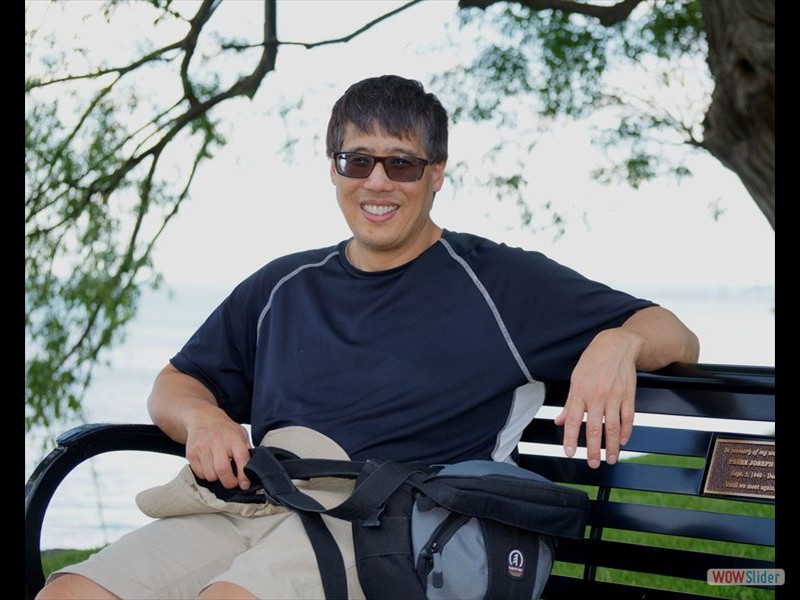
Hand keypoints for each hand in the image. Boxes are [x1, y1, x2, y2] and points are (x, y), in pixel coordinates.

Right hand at [184, 411, 252, 488]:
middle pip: (222, 470)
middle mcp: (217, 442)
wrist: (202, 418)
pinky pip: (199, 474)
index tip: (245, 484)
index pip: (241, 458)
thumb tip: (253, 470)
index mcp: (234, 437)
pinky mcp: (191, 453)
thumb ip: (247, 450)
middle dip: (229, 482)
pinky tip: (209, 466)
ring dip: (216, 478)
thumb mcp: (240, 433)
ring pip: (210, 475)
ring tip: (219, 470)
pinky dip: (206, 475)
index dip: (243, 475)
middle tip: (232, 482)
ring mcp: (202, 447)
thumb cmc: (225, 429)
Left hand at [554, 328, 638, 467]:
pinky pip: (628, 418)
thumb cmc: (593, 362)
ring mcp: (614, 397)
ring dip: (612, 447)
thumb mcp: (576, 379)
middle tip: (593, 464)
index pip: (573, 421)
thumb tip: (560, 421)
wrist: (617, 346)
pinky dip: (626, 432)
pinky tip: (623, 442)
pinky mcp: (628, 396)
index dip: (570, 439)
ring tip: (610, 459)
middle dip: (593, 450)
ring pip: (613, 428)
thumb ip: (569, 404)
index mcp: (581, 393)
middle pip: (594, 429)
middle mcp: (597, 397)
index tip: (569, 453)